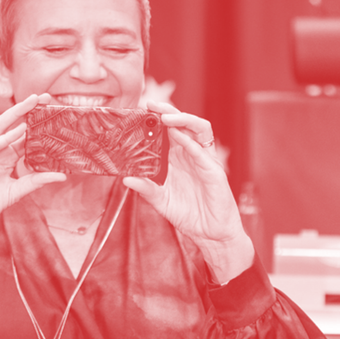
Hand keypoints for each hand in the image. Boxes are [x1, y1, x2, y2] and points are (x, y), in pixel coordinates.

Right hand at [0, 94, 65, 256]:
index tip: (52, 109)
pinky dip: (2, 139)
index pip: (22, 133)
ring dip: (15, 114)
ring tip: (32, 103)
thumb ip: (36, 180)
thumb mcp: (16, 191)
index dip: (35, 121)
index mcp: (4, 154)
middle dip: (26, 109)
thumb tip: (62, 176)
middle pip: (11, 124)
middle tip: (43, 97)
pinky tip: (17, 131)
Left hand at [122, 102, 253, 282]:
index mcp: (179, 158)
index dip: (158, 119)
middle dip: (169, 111)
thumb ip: (146, 188)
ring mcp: (205, 161)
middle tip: (151, 104)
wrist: (210, 234)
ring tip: (166, 117)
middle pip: (184, 124)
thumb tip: (125, 179)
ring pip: (199, 130)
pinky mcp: (214, 172)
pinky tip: (178, 136)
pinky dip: (190, 142)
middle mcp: (192, 155)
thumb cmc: (189, 215)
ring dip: (183, 120)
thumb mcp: (161, 201)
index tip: (141, 111)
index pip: (170, 131)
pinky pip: (203, 153)